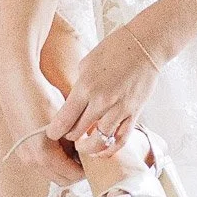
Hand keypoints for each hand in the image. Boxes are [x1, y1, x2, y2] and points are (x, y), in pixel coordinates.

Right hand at [0, 60, 85, 186]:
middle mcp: (32, 161)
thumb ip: (77, 143)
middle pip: (62, 180)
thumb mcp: (67, 121)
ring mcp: (24, 157)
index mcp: (44, 155)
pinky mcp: (21, 150)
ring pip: (52, 173)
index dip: (88, 170)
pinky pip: (42, 165)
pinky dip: (54, 161)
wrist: (16, 83)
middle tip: (88, 156)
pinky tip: (62, 145)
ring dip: (65, 167)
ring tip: (75, 150)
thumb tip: (88, 154)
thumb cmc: (43, 97)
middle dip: (77, 172)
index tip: (96, 159)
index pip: (73, 175)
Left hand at [45, 25, 159, 156]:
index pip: (64, 119)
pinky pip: (121, 139)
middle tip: (66, 137)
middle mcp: (102, 101)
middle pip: (78, 132)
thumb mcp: (86, 64)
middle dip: (69, 137)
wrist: (145, 46)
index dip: (55, 131)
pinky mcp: (134, 113)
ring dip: (88, 148)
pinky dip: (110, 149)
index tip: (52, 134)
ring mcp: (120, 109)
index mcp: (86, 87)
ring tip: (83, 147)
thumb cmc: (114, 50)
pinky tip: (102, 150)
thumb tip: (72, 106)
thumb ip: (78, 88)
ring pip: (100, 141)